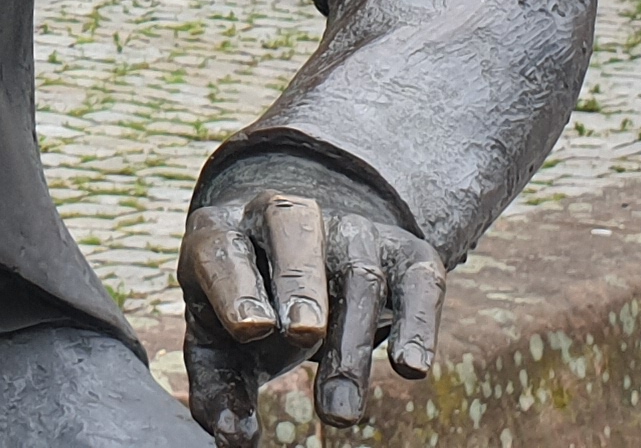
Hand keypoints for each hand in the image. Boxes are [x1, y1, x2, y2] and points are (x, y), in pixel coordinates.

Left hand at [176, 161, 445, 435]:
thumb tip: (236, 441)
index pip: (223, 245)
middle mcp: (285, 216)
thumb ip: (220, 391)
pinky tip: (411, 369)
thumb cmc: (249, 310)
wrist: (299, 266)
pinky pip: (419, 278)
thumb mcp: (221, 347)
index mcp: (224, 231)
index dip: (237, 285)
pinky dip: (419, 322)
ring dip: (352, 341)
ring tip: (339, 414)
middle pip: (295, 229)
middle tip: (303, 336)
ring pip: (358, 271)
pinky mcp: (402, 250)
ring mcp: (349, 229)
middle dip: (300, 283)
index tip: (250, 330)